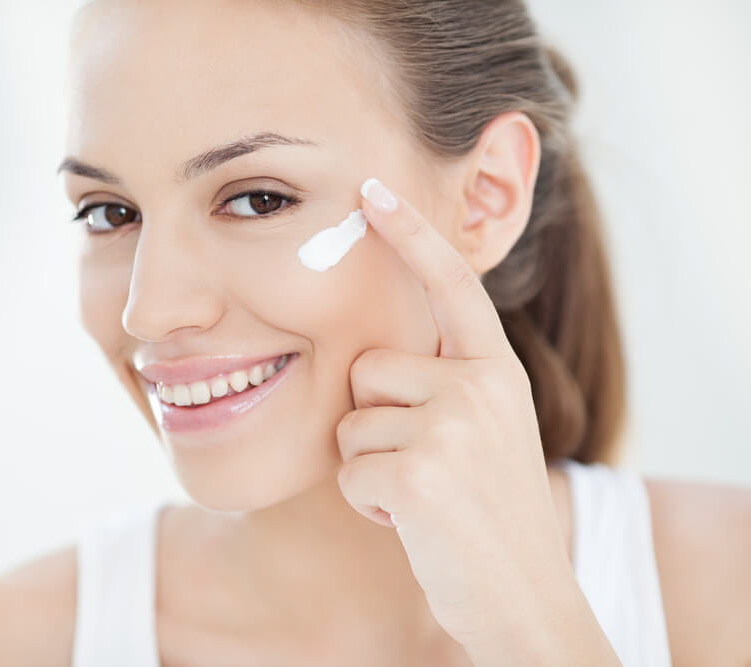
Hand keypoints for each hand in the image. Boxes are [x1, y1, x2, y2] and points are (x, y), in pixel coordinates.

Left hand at [335, 178, 606, 661]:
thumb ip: (447, 382)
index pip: (451, 285)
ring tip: (420, 493)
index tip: (371, 190)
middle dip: (370, 419)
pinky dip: (367, 502)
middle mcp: (480, 385)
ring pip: (351, 423)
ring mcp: (452, 426)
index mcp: (496, 369)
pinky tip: (411, 520)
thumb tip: (372, 352)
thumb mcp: (487, 429)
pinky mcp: (420, 471)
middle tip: (418, 463)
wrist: (523, 593)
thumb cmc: (489, 510)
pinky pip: (349, 470)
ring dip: (370, 466)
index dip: (411, 235)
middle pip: (366, 368)